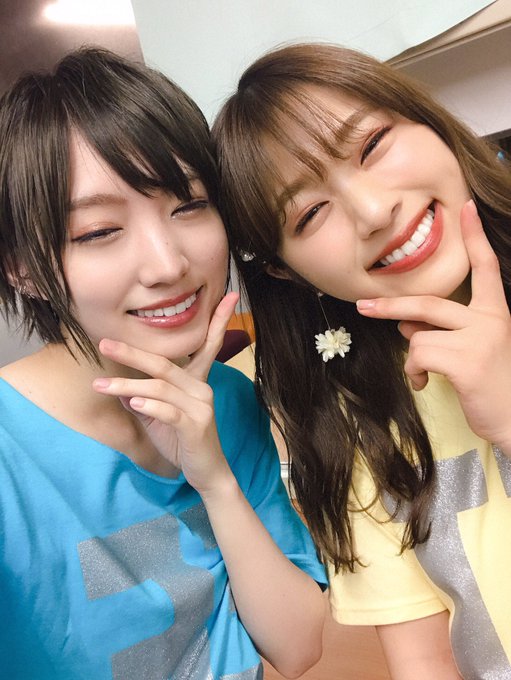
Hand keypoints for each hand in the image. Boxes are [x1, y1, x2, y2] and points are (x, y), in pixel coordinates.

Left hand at [92, 291, 239, 493]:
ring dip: (126, 386)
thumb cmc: (182, 441)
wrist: (206, 473)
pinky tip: (134, 403)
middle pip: (165, 363)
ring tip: (100, 387)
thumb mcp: (158, 416)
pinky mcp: (196, 426)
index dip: (218, 320)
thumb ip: (143, 398)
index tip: (229, 295)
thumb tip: (121, 389)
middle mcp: (202, 388)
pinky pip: (169, 411)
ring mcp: (201, 406)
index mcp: (197, 381)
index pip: (208, 345)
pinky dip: (150, 406)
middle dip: (133, 352)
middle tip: (105, 344)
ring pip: (160, 387)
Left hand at [356, 200, 510, 452]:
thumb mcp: (470, 350)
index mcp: (496, 312)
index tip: (466, 207)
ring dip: (412, 357)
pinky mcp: (467, 362)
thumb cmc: (492, 386)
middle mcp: (491, 319)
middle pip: (429, 302)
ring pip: (418, 334)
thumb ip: (441, 330)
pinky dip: (414, 372)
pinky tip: (427, 384)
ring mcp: (480, 339)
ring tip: (425, 373)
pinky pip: (418, 355)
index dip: (474, 237)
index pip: (486, 267)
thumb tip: (406, 322)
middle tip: (363, 306)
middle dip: (391, 305)